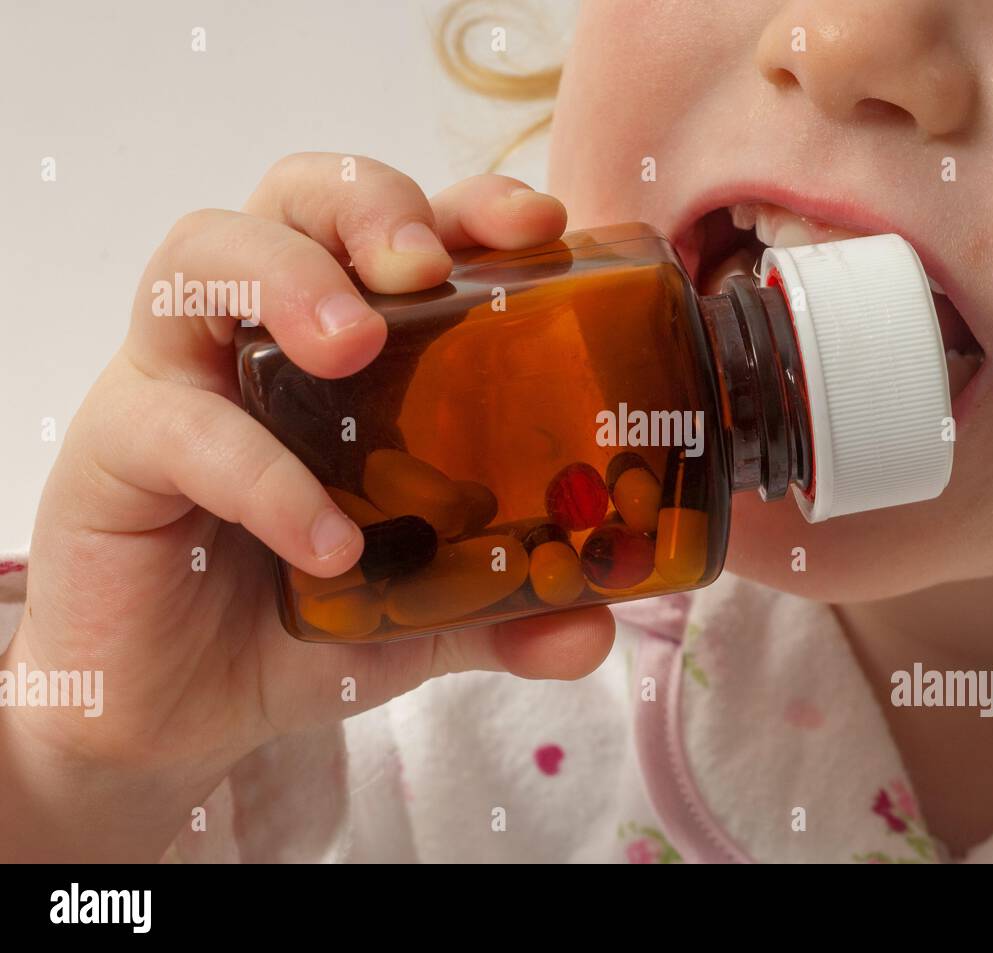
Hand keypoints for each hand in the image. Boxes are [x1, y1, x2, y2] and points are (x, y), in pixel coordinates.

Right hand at [0, 155, 614, 861]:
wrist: (182, 709)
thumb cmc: (299, 617)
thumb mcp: (422, 612)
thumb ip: (503, 611)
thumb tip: (594, 629)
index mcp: (349, 347)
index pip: (403, 232)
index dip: (470, 207)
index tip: (541, 224)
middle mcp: (261, 337)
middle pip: (296, 198)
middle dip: (368, 206)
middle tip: (426, 269)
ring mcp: (180, 378)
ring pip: (201, 256)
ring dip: (287, 278)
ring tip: (350, 347)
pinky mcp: (118, 449)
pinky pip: (179, 428)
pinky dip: (259, 473)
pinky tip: (328, 543)